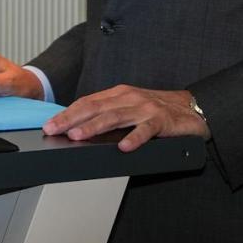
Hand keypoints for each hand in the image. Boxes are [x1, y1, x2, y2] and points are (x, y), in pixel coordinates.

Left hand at [42, 85, 208, 151]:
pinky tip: (124, 147)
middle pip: (95, 108)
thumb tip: (79, 126)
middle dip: (71, 119)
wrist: (192, 108)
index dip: (67, 113)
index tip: (50, 124)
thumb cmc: (157, 110)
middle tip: (54, 130)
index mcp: (118, 94)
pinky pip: (146, 131)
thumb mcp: (129, 108)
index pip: (87, 102)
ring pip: (115, 117)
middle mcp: (129, 98)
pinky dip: (134, 138)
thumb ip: (108, 114)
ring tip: (77, 136)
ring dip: (93, 127)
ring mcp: (145, 109)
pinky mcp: (162, 121)